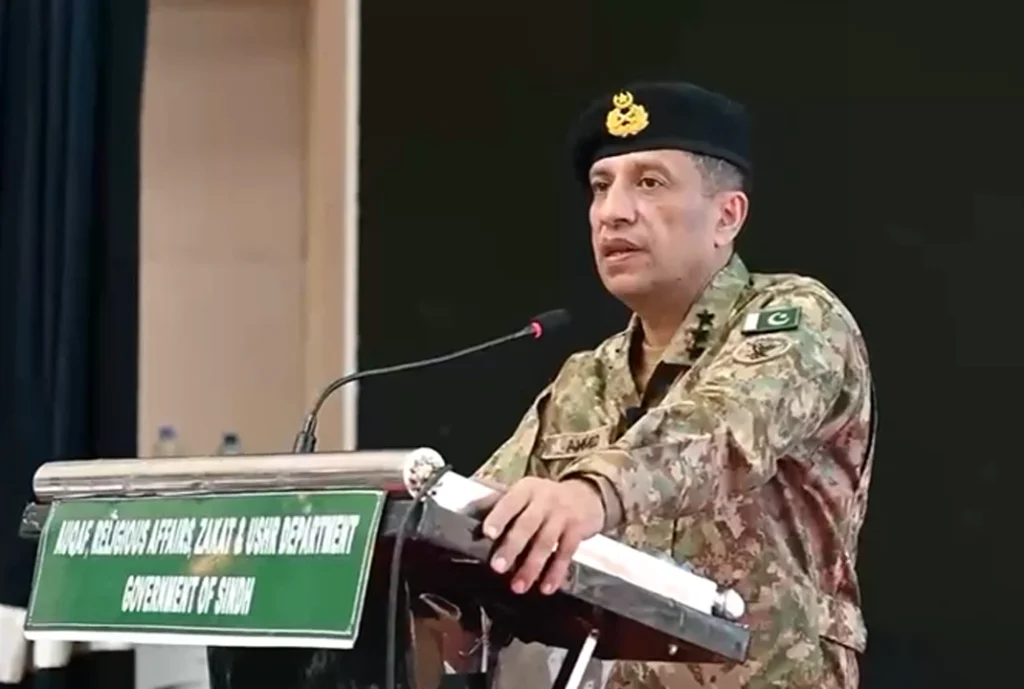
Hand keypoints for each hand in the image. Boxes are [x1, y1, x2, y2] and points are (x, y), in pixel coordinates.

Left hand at [478, 477, 604, 595]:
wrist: (586, 494)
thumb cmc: (545, 498)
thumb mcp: (523, 493)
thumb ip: (498, 504)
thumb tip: (467, 514)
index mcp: (526, 490)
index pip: (510, 502)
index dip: (499, 517)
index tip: (487, 533)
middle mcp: (544, 500)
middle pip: (527, 525)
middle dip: (512, 547)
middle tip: (498, 567)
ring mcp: (562, 515)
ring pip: (546, 543)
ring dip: (532, 566)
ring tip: (519, 586)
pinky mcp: (577, 531)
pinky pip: (566, 553)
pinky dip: (556, 572)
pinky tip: (546, 587)